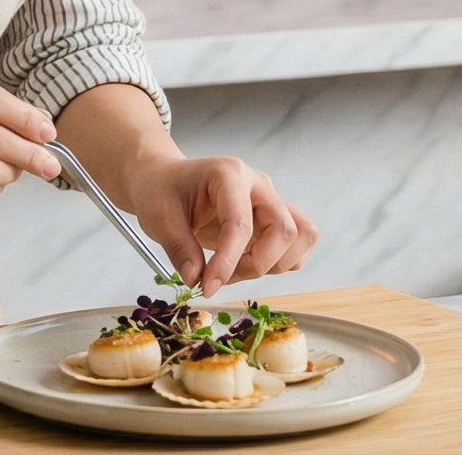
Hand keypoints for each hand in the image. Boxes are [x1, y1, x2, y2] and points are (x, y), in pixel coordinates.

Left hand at [130, 155, 317, 294]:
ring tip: (236, 270)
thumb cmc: (162, 191)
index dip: (227, 261)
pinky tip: (246, 264)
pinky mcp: (273, 218)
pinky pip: (297, 244)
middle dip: (258, 263)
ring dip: (273, 264)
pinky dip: (279, 263)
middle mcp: (258, 184)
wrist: (165, 181)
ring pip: (301, 236)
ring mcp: (270, 200)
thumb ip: (179, 248)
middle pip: (285, 229)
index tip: (208, 286)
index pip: (240, 223)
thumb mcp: (159, 217)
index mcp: (229, 174)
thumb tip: (196, 279)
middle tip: (222, 277)